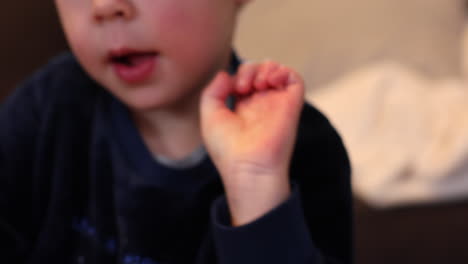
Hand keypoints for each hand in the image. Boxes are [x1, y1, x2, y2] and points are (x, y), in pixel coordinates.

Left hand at [200, 61, 304, 225]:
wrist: (248, 166)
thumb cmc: (227, 148)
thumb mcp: (210, 116)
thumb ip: (213, 92)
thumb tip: (226, 74)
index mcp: (244, 109)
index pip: (245, 80)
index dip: (238, 75)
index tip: (232, 89)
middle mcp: (262, 105)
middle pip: (260, 71)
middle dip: (250, 69)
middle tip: (243, 87)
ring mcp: (277, 104)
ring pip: (277, 72)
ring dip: (266, 68)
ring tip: (257, 84)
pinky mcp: (291, 105)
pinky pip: (295, 79)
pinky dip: (284, 72)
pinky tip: (271, 81)